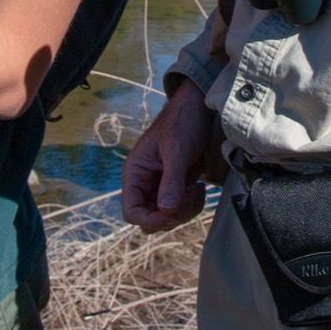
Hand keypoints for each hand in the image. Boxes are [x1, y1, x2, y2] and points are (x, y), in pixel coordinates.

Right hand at [121, 79, 213, 231]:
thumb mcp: (176, 151)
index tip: (170, 215)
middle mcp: (145, 183)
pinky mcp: (176, 187)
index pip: (131, 211)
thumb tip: (166, 210)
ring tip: (196, 190)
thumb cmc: (182, 122)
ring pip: (167, 217)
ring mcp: (161, 187)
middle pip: (150, 219)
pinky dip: (192, 205)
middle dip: (171, 216)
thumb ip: (171, 181)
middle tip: (188, 196)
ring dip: (184, 211)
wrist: (198, 109)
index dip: (149, 219)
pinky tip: (199, 188)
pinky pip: (180, 209)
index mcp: (135, 173)